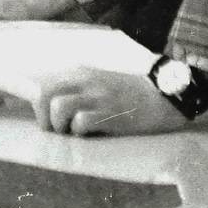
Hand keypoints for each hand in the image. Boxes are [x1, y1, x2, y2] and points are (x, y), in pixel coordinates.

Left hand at [33, 67, 188, 136]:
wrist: (166, 96)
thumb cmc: (131, 93)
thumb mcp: (99, 82)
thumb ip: (78, 89)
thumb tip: (53, 107)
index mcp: (80, 73)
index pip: (44, 85)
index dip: (41, 107)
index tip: (49, 120)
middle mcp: (84, 81)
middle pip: (43, 95)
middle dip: (45, 118)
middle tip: (59, 131)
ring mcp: (97, 97)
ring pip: (58, 107)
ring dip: (61, 126)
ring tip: (74, 134)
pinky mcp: (111, 113)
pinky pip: (81, 122)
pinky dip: (80, 132)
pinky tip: (91, 134)